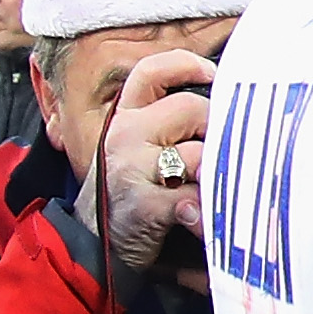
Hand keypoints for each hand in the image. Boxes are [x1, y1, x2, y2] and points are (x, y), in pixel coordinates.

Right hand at [95, 49, 216, 288]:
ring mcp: (132, 167)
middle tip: (220, 157)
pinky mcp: (145, 203)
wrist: (90, 248)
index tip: (212, 74)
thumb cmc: (126, 197)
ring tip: (215, 192)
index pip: (151, 71)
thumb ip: (166, 127)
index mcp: (125, 118)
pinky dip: (208, 212)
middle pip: (192, 108)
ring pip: (199, 152)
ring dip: (217, 174)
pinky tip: (206, 221)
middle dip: (216, 131)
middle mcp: (125, 134)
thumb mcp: (134, 152)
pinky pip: (194, 196)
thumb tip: (221, 109)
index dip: (186, 65)